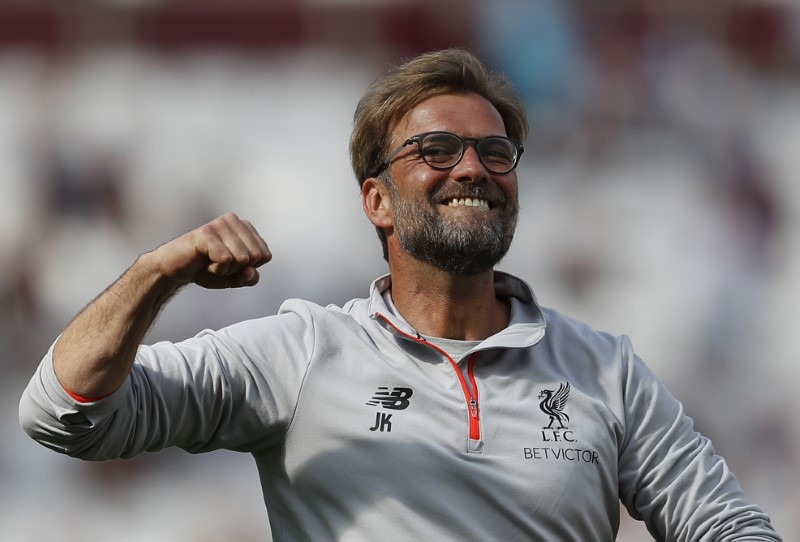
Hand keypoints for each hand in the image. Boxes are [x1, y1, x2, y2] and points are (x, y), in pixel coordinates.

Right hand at [150, 213, 271, 288]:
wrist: (174, 270)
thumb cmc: (205, 270)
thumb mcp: (234, 279)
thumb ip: (249, 278)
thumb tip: (250, 271)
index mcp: (245, 227)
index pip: (265, 256)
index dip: (248, 268)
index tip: (230, 264)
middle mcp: (234, 221)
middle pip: (255, 257)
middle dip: (237, 268)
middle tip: (218, 264)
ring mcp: (220, 224)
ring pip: (242, 258)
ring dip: (225, 269)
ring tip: (210, 262)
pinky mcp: (206, 232)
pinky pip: (226, 260)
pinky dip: (216, 269)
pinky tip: (204, 262)